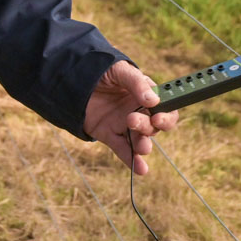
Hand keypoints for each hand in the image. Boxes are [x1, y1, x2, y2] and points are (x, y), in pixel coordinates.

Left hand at [84, 60, 178, 175]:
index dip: (167, 115)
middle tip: (133, 120)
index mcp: (146, 94)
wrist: (73, 77)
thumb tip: (153, 100)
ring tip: (141, 146)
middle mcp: (139, 111)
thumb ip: (136, 83)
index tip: (158, 116)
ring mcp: (125, 125)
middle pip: (154, 126)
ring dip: (143, 145)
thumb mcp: (119, 70)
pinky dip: (132, 161)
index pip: (166, 108)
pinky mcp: (110, 135)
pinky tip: (141, 170)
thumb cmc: (101, 69)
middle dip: (149, 127)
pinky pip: (124, 150)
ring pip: (141, 140)